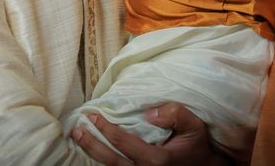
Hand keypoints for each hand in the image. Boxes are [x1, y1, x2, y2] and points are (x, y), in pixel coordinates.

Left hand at [71, 105, 229, 165]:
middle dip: (92, 145)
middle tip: (77, 130)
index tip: (94, 115)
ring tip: (79, 139)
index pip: (124, 143)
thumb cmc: (197, 145)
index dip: (106, 129)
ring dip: (93, 155)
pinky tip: (93, 151)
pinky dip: (104, 163)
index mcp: (158, 160)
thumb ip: (175, 114)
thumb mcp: (194, 125)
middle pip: (112, 161)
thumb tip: (149, 113)